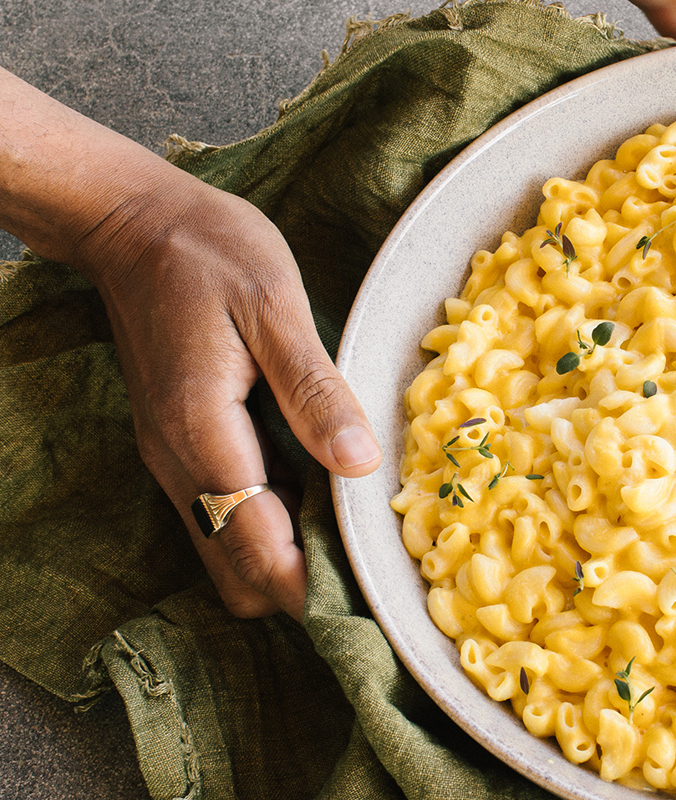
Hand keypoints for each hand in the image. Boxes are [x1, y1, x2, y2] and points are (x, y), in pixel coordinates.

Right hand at [65, 169, 381, 618]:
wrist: (134, 223)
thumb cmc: (211, 254)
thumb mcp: (275, 308)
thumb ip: (314, 391)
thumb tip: (359, 464)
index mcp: (203, 435)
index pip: (255, 550)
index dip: (310, 587)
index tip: (372, 595)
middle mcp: (178, 463)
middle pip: (238, 573)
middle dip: (301, 586)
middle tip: (375, 564)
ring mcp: (174, 458)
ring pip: (227, 549)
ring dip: (286, 557)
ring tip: (360, 535)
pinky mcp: (181, 446)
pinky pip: (224, 513)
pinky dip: (270, 524)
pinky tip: (324, 494)